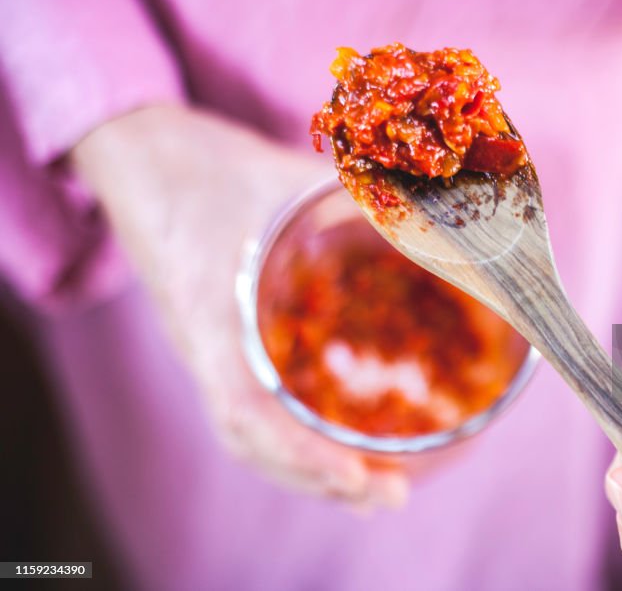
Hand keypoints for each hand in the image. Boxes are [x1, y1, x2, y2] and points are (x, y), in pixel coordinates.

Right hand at [72, 104, 407, 510]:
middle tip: (390, 496)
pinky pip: (253, 407)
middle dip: (319, 478)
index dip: (298, 452)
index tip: (357, 476)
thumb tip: (448, 216)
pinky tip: (339, 443)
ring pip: (251, 434)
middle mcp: (207, 348)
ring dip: (309, 467)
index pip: (245, 410)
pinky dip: (296, 438)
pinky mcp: (219, 343)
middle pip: (251, 442)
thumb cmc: (207, 167)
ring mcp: (210, 351)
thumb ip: (362, 198)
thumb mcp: (284, 176)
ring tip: (373, 487)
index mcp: (212, 314)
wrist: (141, 158)